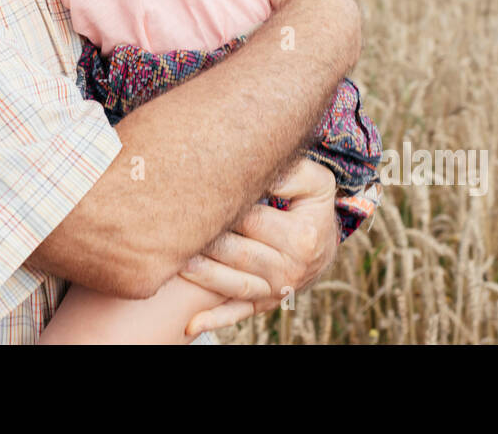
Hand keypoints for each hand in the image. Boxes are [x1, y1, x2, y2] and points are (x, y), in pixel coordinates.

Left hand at [179, 158, 339, 335]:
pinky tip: (190, 324)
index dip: (224, 206)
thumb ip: (290, 174)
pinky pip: (236, 313)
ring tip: (176, 261)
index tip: (198, 195)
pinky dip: (213, 320)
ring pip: (232, 283)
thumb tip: (261, 174)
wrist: (323, 243)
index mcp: (300, 238)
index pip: (252, 220)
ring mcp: (274, 290)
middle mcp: (288, 268)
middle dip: (207, 241)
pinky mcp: (262, 304)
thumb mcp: (316, 183)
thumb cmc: (313, 206)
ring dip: (203, 275)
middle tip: (174, 226)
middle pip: (237, 253)